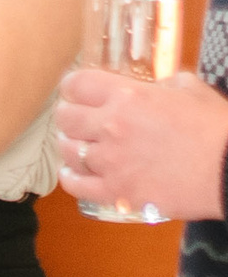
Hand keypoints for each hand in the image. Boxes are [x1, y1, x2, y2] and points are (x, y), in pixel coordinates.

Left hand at [53, 67, 227, 220]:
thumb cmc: (218, 129)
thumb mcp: (192, 91)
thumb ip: (164, 86)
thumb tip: (154, 87)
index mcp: (128, 97)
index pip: (76, 84)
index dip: (73, 88)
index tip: (77, 92)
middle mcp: (112, 127)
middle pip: (65, 117)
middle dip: (70, 116)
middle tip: (79, 120)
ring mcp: (111, 162)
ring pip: (67, 150)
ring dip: (71, 146)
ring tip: (80, 145)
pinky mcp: (116, 192)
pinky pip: (74, 185)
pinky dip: (70, 177)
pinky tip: (75, 172)